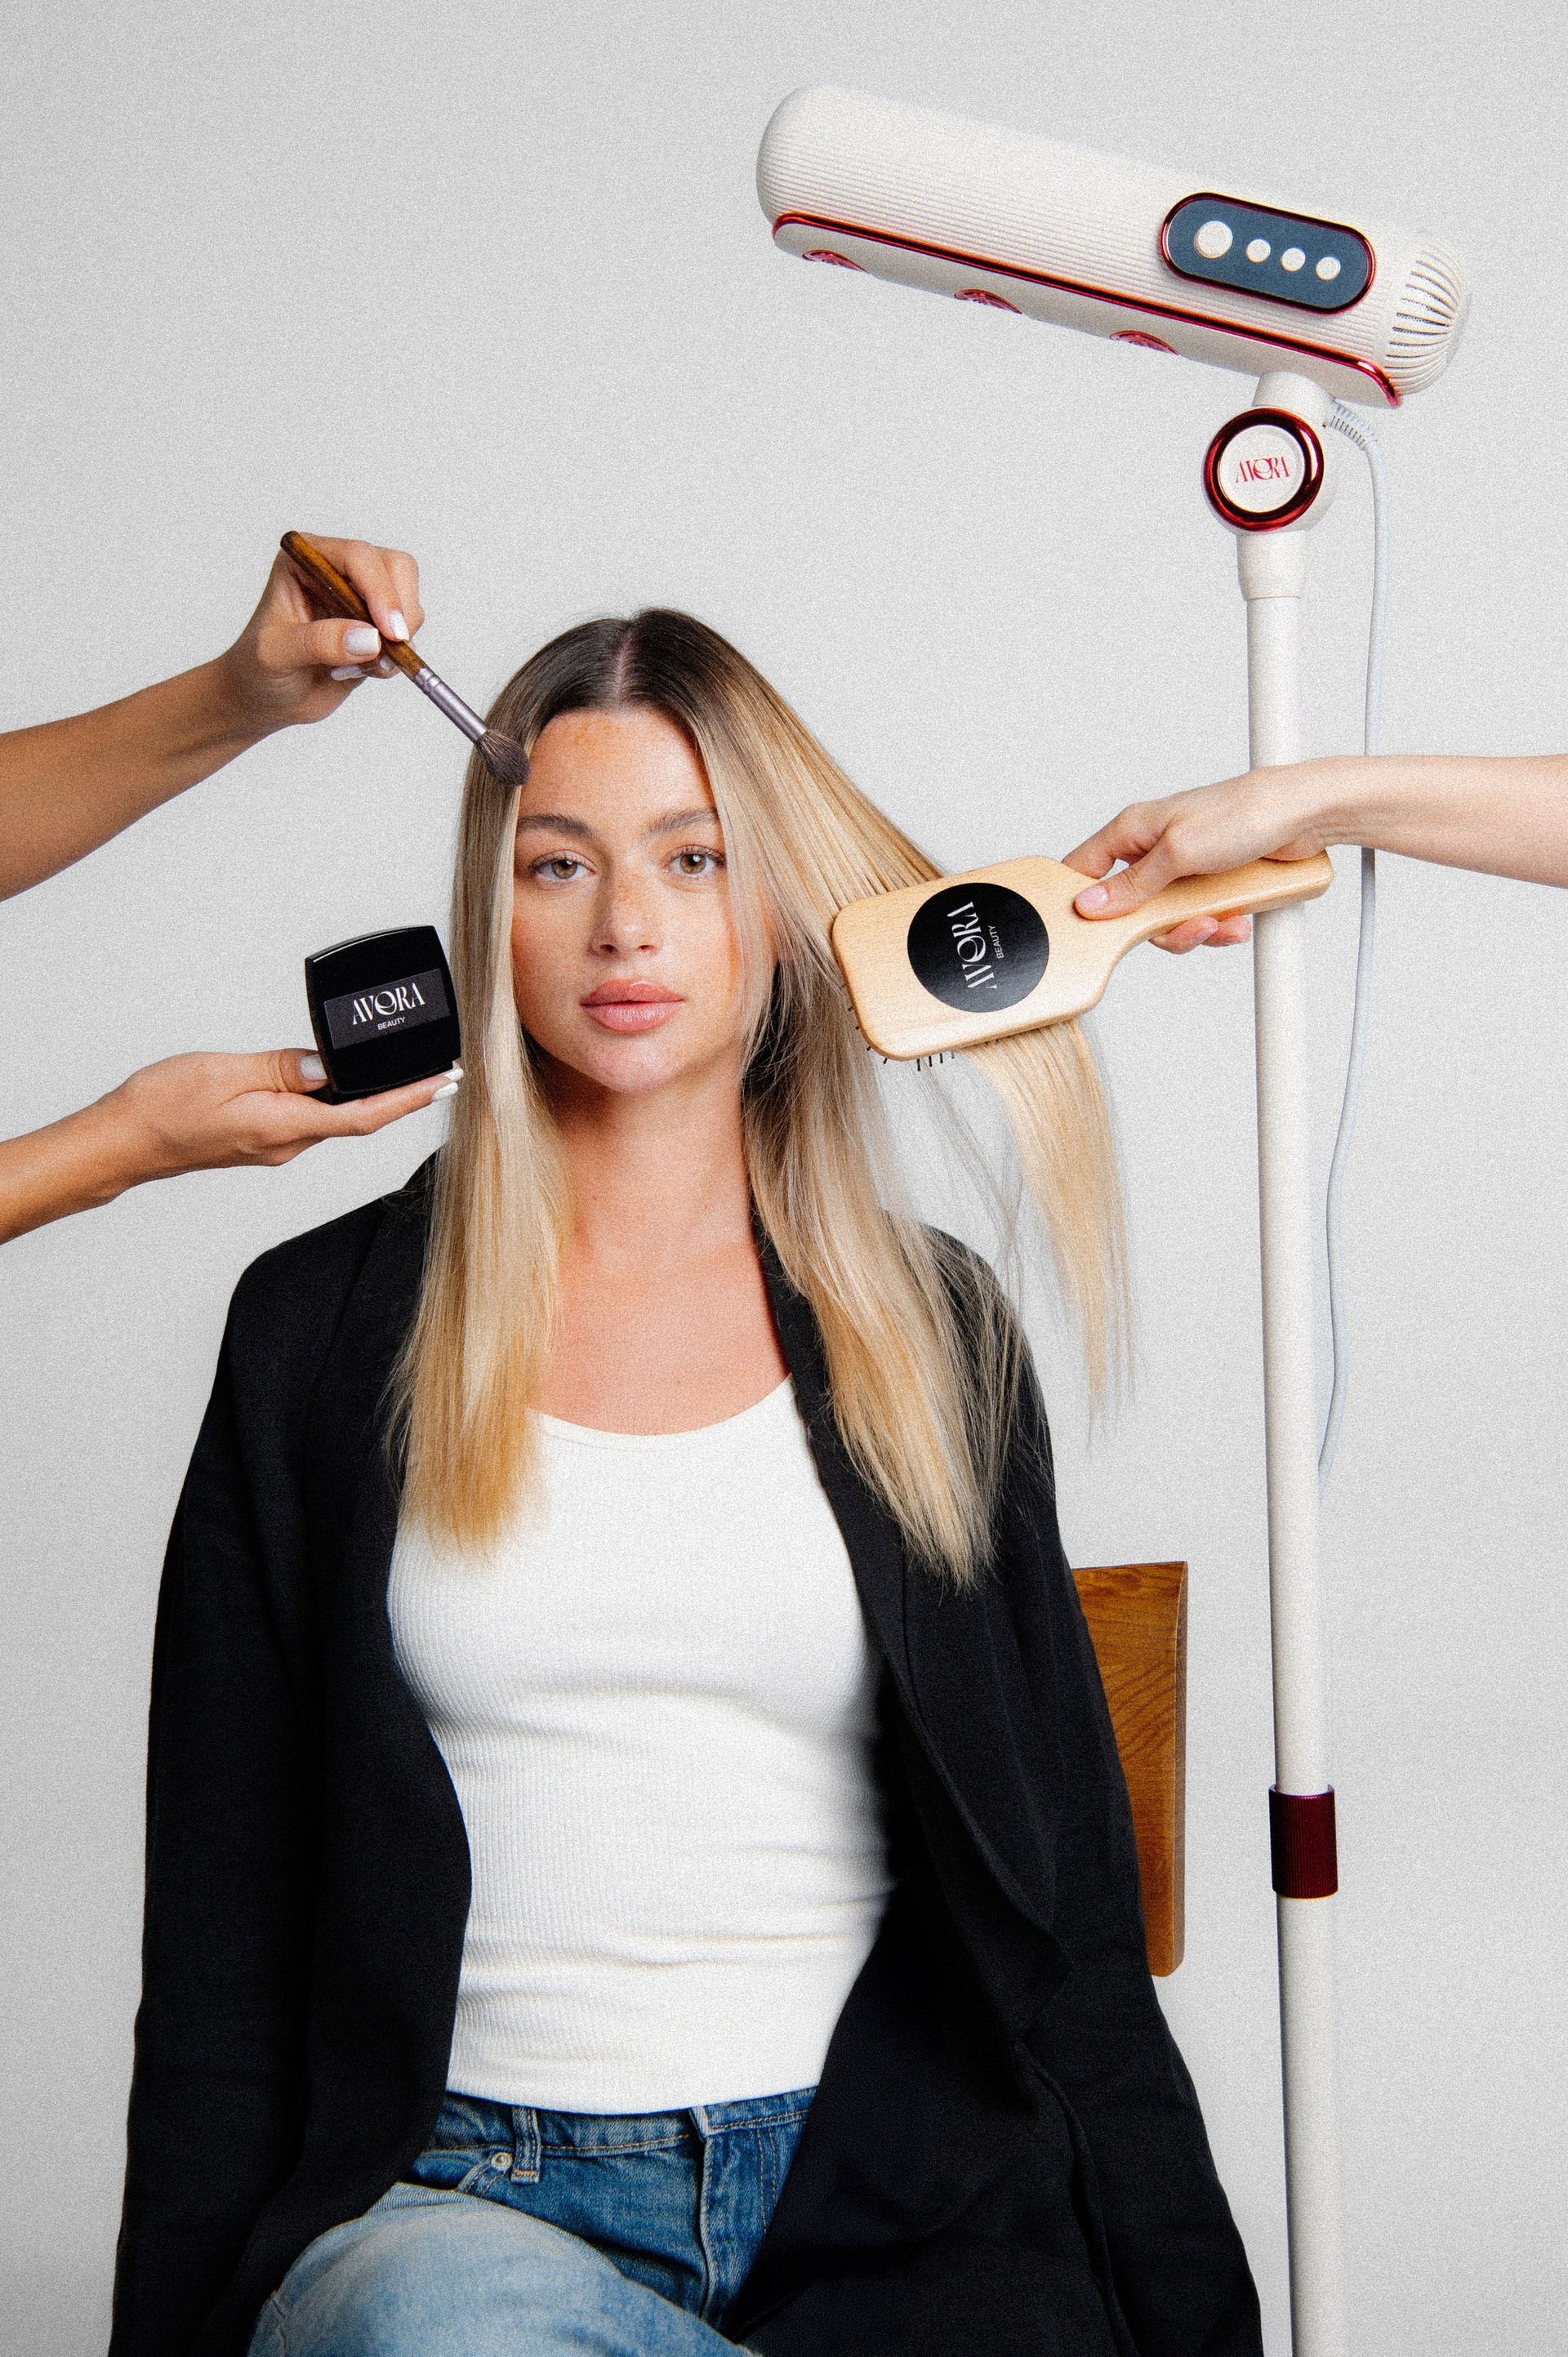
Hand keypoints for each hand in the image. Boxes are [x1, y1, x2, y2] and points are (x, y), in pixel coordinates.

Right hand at [0, 1050, 461, 1244]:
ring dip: (369, 1097)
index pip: (364, 1114)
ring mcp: (273, 1146)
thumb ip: (279, 1068)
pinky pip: (309, 1118)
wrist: (120, 1143)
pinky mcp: (260, 1141)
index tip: (446, 1082)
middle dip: (401, 1095)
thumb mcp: (223, 1072)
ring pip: (334, 1117)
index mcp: (282, 1127)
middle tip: (438, 1069)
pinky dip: (334, 1098)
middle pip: (358, 1117)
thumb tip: (325, 1066)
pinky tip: (336, 1078)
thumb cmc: (161, 1106)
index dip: (410, 1098)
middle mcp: (285, 1144)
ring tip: (400, 1069)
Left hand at [215, 537, 425, 737]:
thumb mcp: (276, 654)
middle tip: (389, 650)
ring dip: (396, 640)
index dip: (380, 591)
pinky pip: (406, 636)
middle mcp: (338, 569)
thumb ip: (319, 642)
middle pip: (396, 568)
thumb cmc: (258, 668)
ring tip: (357, 667)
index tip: (389, 633)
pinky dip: (395, 658)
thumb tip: (370, 639)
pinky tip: (359, 672)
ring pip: (408, 602)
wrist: (265, 698)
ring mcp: (361, 597)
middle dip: (399, 612)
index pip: (358, 557)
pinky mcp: (376, 627)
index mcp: (307, 559)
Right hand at [1063, 766, 1332, 952]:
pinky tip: (1236, 921)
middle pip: (1129, 907)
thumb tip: (1091, 904)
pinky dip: (1218, 926)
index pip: (1085, 867)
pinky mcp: (1212, 885)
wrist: (1304, 816)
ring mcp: (1184, 869)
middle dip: (1157, 927)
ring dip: (1194, 930)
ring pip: (1167, 919)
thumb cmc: (1243, 813)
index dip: (1079, 900)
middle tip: (1180, 928)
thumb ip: (1132, 884)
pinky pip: (1200, 918)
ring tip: (1218, 923)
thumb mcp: (1178, 853)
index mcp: (1134, 830)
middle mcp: (1155, 849)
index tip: (1085, 931)